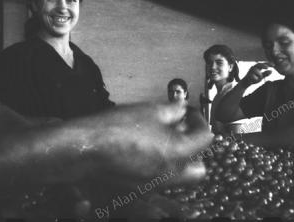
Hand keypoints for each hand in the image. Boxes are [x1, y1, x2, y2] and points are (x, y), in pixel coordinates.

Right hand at [85, 102, 212, 180]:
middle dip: (196, 149)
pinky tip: (151, 146)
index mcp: (178, 153)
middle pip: (200, 168)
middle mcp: (170, 173)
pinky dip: (164, 164)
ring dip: (181, 156)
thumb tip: (181, 108)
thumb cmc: (115, 129)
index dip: (200, 121)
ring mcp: (156, 183)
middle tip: (185, 130)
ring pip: (181, 175)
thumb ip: (174, 109)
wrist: (86, 147)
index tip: (191, 113)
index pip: (206, 138)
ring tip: (166, 135)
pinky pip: (163, 178)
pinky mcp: (142, 186)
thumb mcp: (152, 110)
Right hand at [242, 62, 272, 86]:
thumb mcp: (261, 77)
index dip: (268, 63)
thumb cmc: (253, 79)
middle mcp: (253, 67)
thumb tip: (271, 71)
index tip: (274, 65)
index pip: (263, 64)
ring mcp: (250, 71)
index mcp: (257, 67)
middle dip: (263, 65)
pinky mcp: (247, 75)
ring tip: (259, 79)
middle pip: (258, 64)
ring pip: (256, 70)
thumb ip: (265, 74)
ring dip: (259, 74)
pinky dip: (255, 78)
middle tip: (267, 68)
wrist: (245, 83)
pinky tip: (255, 80)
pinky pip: (252, 76)